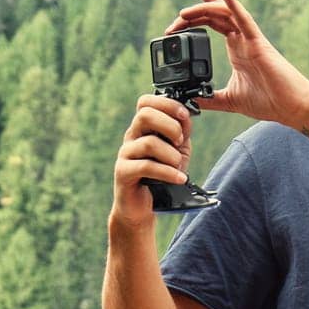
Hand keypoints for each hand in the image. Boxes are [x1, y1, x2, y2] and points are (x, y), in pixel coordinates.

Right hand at [110, 93, 191, 228]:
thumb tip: (186, 116)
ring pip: (149, 143)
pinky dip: (168, 173)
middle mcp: (131, 137)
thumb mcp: (177, 151)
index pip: (146, 102)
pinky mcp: (123, 172)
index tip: (184, 116)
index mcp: (142, 127)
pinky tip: (179, 179)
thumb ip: (181, 133)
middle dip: (170, 127)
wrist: (143, 206)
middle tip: (181, 142)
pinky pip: (147, 166)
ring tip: (179, 167)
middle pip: (145, 115)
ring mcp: (125, 154)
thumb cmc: (160, 177)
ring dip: (172, 155)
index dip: (167, 104)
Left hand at [164, 0, 308, 129]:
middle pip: (214, 14)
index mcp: (236, 49)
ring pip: (224, 13)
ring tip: (184, 13)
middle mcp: (241, 39)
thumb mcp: (230, 100)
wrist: (292, 107)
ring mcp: (250, 38)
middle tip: (175, 18)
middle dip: (193, 12)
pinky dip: (233, 2)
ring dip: (203, 9)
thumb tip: (191, 100)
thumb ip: (211, 99)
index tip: (173, 26)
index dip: (193, 19)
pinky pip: (244, 18)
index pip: (212, 24)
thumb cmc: (269, 102)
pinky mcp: (259, 42)